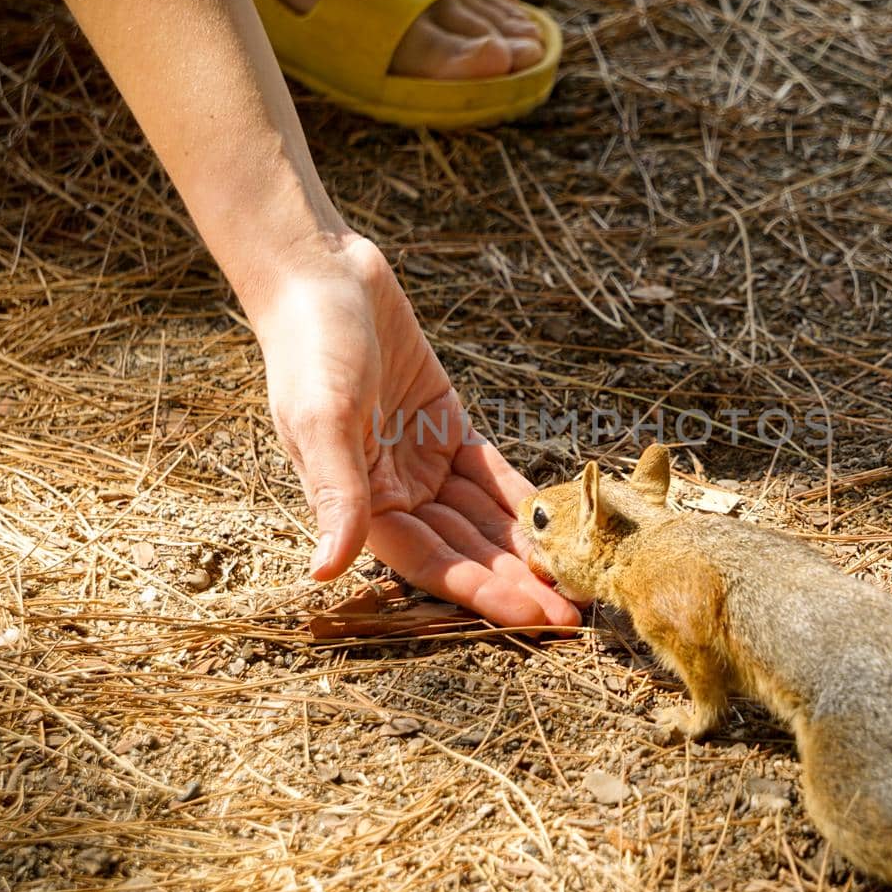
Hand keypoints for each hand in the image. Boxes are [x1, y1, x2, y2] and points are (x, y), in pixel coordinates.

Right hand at [250, 234, 578, 629]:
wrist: (321, 273)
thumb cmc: (310, 346)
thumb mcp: (323, 419)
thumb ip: (336, 494)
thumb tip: (324, 570)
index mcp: (358, 504)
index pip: (432, 563)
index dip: (484, 593)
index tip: (537, 617)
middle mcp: (391, 492)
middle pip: (467, 549)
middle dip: (520, 581)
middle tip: (578, 614)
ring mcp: (421, 460)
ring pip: (484, 517)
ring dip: (529, 547)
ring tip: (580, 576)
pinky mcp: (446, 424)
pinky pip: (490, 472)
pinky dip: (523, 497)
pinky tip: (564, 522)